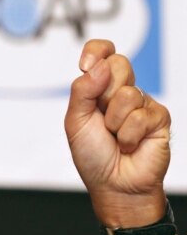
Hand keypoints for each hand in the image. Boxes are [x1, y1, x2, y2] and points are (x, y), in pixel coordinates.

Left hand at [64, 39, 177, 234]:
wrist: (113, 184)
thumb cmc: (92, 155)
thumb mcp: (75, 122)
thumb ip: (82, 90)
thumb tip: (98, 66)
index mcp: (98, 87)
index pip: (102, 52)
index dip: (96, 50)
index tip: (86, 64)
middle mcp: (121, 91)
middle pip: (118, 64)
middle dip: (104, 93)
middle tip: (102, 118)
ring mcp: (142, 103)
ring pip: (128, 93)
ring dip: (114, 122)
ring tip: (115, 137)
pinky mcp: (159, 118)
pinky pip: (142, 115)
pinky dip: (129, 135)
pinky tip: (129, 145)